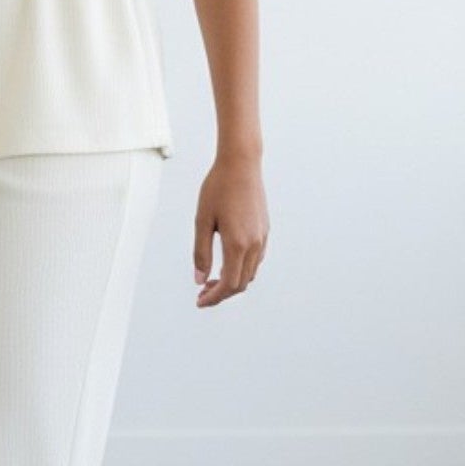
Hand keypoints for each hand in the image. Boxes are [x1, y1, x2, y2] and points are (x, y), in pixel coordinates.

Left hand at [193, 153, 267, 305]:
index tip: (200, 301)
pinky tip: (227, 262)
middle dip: (222, 293)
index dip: (214, 297)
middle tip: (202, 292)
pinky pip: (256, 259)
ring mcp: (262, 237)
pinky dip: (242, 268)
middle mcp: (255, 244)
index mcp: (238, 244)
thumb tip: (199, 279)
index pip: (229, 284)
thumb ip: (201, 253)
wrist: (241, 163)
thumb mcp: (202, 221)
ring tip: (212, 279)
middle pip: (241, 283)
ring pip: (250, 272)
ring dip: (232, 281)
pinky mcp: (265, 229)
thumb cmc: (218, 188)